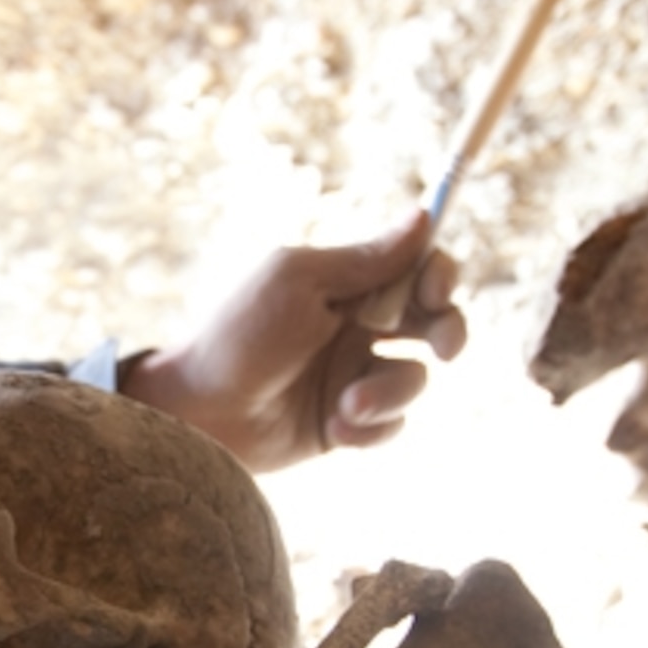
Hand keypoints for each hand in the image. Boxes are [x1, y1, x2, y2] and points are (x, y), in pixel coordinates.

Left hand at [119, 210, 466, 473]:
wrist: (198, 412)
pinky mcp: (346, 422)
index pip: (416, 268)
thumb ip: (364, 259)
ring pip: (414, 380)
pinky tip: (335, 428)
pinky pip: (391, 425)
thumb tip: (423, 218)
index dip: (439, 275)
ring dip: (390, 392)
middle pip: (435, 322)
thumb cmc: (239, 335)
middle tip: (444, 349)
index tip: (436, 291)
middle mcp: (357, 327)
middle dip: (449, 332)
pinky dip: (371, 428)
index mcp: (347, 284)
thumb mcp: (299, 284)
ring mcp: (354, 375)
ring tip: (345, 406)